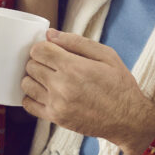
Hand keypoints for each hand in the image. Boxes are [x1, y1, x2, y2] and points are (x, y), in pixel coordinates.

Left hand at [21, 29, 154, 154]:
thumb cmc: (120, 85)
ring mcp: (57, 104)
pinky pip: (28, 104)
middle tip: (52, 64)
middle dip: (39, 61)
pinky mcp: (55, 118)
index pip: (38, 50)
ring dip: (34, 78)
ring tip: (48, 78)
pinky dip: (32, 96)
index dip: (43, 47)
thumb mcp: (106, 55)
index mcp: (73, 67)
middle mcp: (61, 86)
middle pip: (31, 65)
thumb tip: (50, 34)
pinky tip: (45, 92)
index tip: (51, 50)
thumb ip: (77, 42)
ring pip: (26, 84)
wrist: (128, 119)